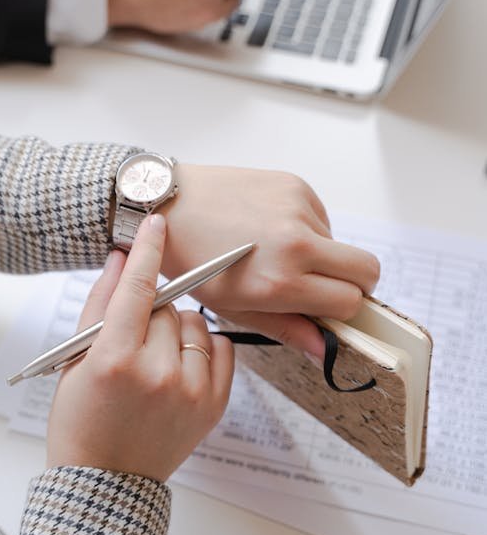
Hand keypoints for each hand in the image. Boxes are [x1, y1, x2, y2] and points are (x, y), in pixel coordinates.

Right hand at [46, 215, 233, 482]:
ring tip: (153, 362)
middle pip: (168, 307)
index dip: (148, 250)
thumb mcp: (76, 359)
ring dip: (176, 331)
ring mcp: (190, 391)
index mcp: (115, 359)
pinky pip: (219, 348)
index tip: (156, 221)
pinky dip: (201, 349)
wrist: (106, 481)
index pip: (138, 289)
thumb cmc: (81, 419)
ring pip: (195, 325)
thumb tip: (122, 258)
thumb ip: (101, 304)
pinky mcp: (214, 405)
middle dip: (151, 312)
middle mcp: (158, 374)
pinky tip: (177, 368)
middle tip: (131, 341)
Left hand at [160, 165, 380, 357]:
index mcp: (279, 282)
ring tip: (276, 252)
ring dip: (322, 253)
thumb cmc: (193, 260)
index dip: (342, 310)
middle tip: (328, 287)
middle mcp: (295, 244)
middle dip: (356, 283)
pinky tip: (269, 229)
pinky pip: (321, 215)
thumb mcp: (233, 307)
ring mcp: (297, 210)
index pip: (349, 302)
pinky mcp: (294, 184)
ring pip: (341, 242)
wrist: (167, 205)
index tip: (327, 309)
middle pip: (367, 269)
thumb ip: (285, 328)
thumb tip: (324, 350)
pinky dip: (306, 227)